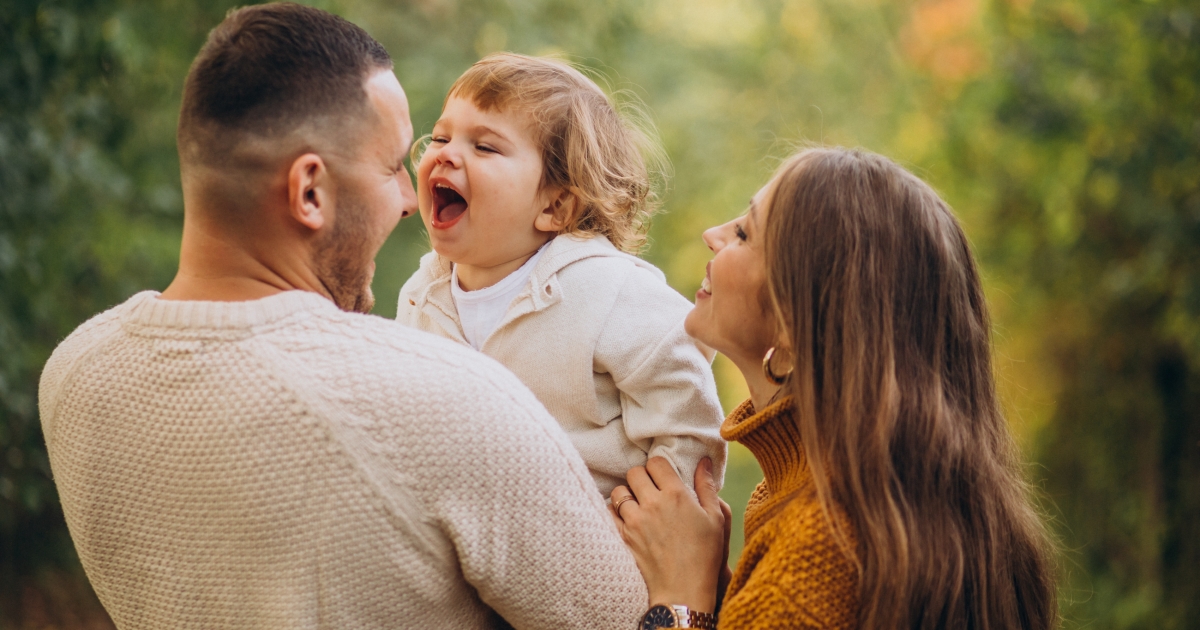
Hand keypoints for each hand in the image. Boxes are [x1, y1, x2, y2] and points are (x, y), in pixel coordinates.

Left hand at [610, 457, 725, 613]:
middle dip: (642, 478)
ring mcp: (635, 520)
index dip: (659, 467)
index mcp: (677, 494)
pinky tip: (626, 519)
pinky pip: (609, 513)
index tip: (663, 476)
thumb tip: (703, 461)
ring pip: (619, 491)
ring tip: (637, 505)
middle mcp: (653, 503)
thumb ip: (707, 487)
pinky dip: (614, 512)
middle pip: (634, 473)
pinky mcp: (623, 537)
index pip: (656, 462)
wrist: (683, 590)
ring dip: (627, 494)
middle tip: (650, 490)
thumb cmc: (705, 555)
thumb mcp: (716, 519)